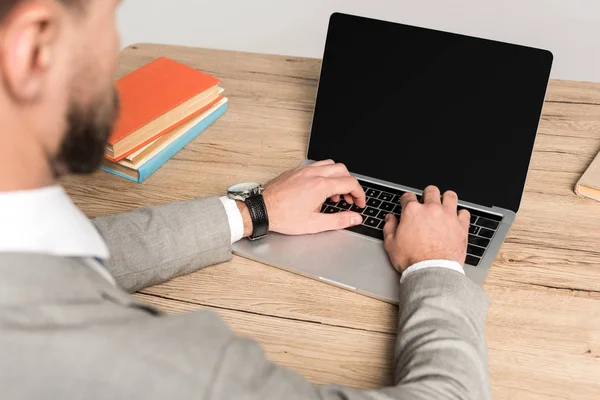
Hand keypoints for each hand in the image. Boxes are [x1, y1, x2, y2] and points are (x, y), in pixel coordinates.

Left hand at [238, 160, 366, 235]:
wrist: (262, 209)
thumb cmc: (283, 216)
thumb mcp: (314, 224)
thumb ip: (338, 220)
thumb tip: (355, 218)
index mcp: (320, 186)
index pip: (350, 183)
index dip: (359, 194)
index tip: (359, 203)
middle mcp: (313, 174)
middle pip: (343, 170)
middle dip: (350, 184)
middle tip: (348, 199)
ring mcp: (304, 170)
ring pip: (329, 164)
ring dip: (337, 177)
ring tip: (333, 195)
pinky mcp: (295, 171)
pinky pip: (316, 166)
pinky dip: (324, 174)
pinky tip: (318, 189)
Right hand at [383, 186, 469, 272]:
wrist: (431, 271)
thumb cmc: (412, 260)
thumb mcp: (391, 244)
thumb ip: (389, 227)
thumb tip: (390, 219)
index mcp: (412, 211)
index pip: (408, 196)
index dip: (406, 199)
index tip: (407, 203)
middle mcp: (431, 209)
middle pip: (431, 191)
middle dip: (427, 194)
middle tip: (426, 202)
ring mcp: (448, 216)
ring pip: (450, 196)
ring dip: (446, 199)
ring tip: (443, 205)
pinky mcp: (461, 226)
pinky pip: (464, 212)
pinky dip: (460, 215)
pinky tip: (456, 219)